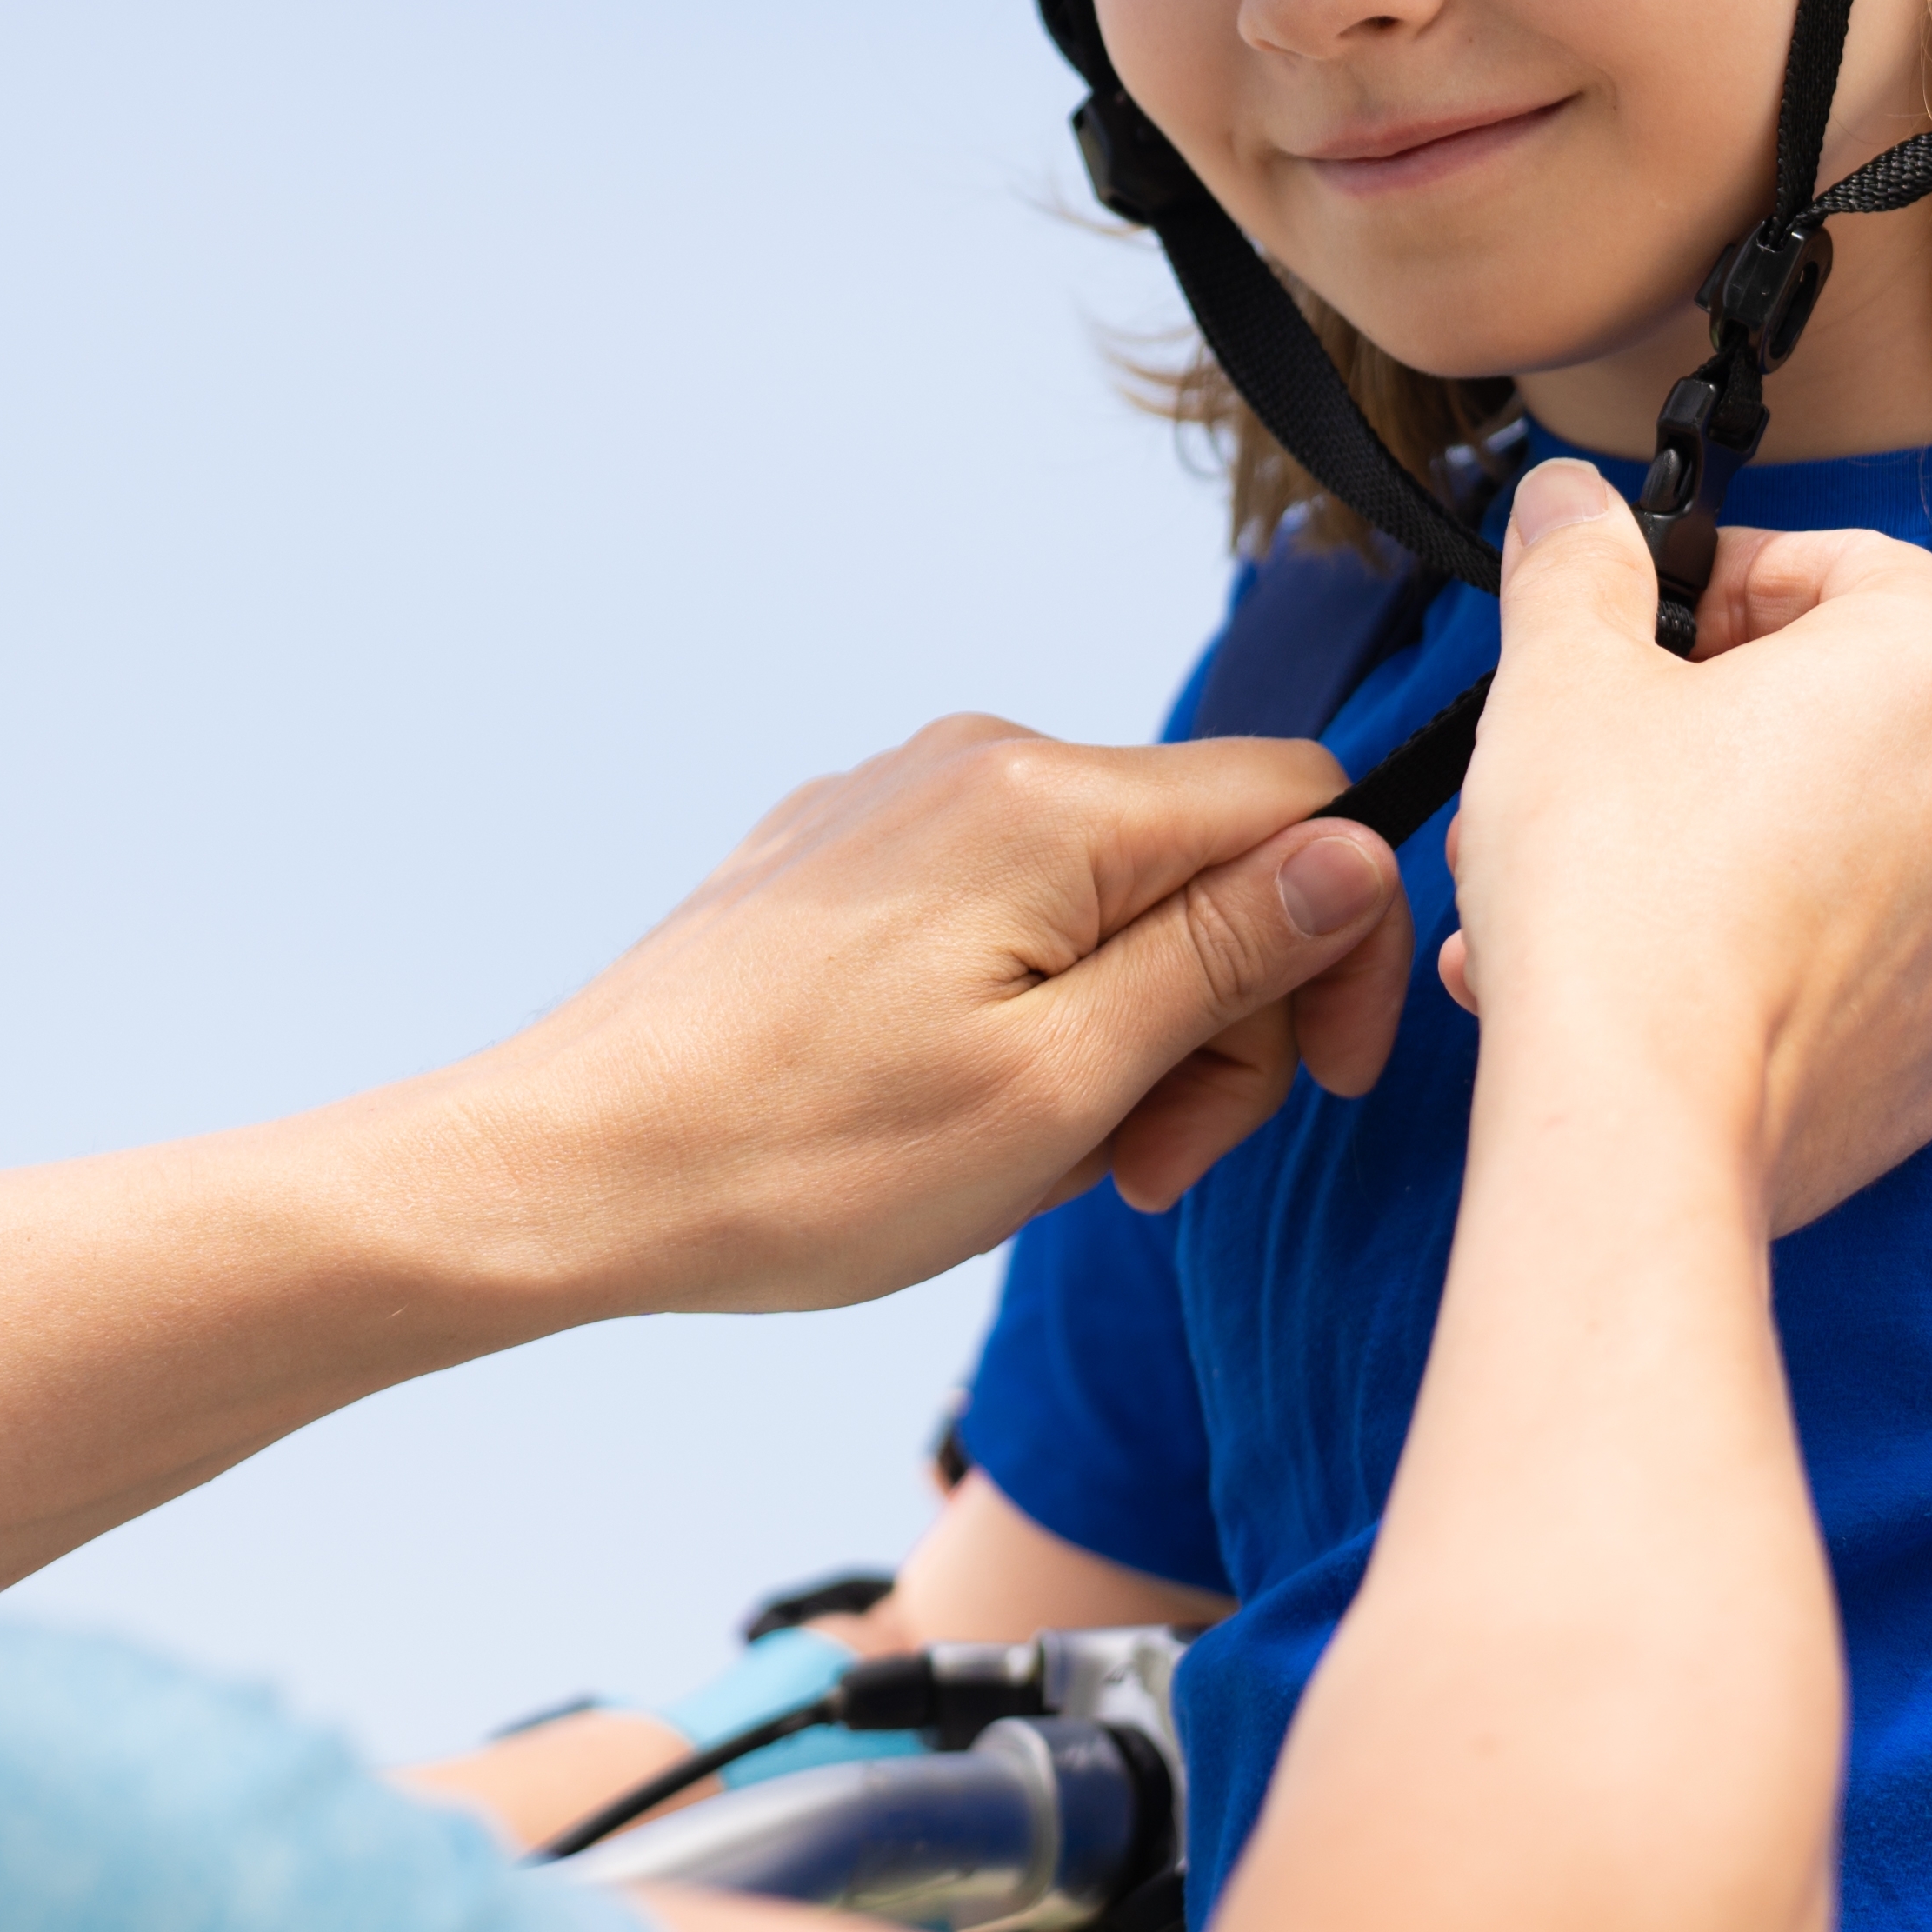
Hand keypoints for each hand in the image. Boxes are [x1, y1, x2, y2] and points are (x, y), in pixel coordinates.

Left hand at [453, 720, 1406, 1319]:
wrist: (572, 1170)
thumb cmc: (805, 1158)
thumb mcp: (1064, 1085)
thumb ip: (1226, 957)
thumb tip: (1359, 854)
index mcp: (1049, 801)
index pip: (1301, 804)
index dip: (1347, 947)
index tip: (1321, 1085)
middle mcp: (974, 761)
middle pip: (1204, 861)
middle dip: (1219, 1021)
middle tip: (1148, 1169)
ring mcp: (895, 804)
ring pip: (1104, 899)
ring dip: (1122, 1035)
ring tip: (1041, 1160)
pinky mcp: (838, 857)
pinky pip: (1002, 912)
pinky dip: (1029, 1015)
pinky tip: (962, 1116)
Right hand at [1432, 468, 1931, 1229]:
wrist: (1642, 1123)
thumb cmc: (1616, 885)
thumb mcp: (1563, 677)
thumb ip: (1577, 565)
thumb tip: (1573, 503)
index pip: (1858, 568)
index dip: (1739, 580)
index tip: (1655, 625)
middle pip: (1853, 713)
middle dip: (1713, 726)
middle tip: (1600, 760)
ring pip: (1844, 847)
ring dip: (1726, 845)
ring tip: (1587, 890)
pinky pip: (1853, 968)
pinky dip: (1767, 957)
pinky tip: (1649, 980)